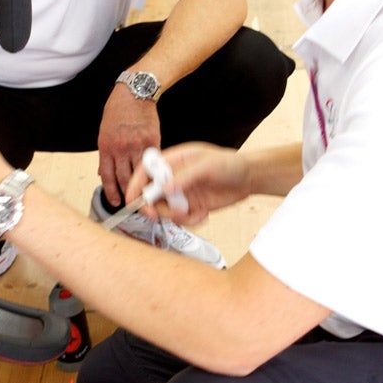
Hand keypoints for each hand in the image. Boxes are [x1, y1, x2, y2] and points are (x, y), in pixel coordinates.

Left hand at [97, 87, 160, 204]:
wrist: (135, 94)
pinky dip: (153, 171)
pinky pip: (153, 161)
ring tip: (144, 193)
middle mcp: (121, 148)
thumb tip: (104, 174)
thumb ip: (106, 155)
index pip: (108, 177)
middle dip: (128, 194)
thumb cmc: (118, 111)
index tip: (116, 202)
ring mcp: (137, 144)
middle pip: (125, 179)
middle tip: (132, 202)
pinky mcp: (153, 140)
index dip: (112, 193)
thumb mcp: (104, 133)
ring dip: (142, 186)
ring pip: (141, 173)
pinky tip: (154, 177)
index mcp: (106, 147)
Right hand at [126, 142, 248, 225]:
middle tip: (156, 215)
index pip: (146, 171)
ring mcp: (181, 193)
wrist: (249, 178)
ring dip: (174, 216)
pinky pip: (180, 219)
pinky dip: (189, 221)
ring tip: (191, 213)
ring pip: (164, 210)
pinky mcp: (190, 207)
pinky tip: (203, 215)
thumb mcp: (208, 166)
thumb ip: (186, 176)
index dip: (135, 185)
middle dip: (151, 207)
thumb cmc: (231, 164)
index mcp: (173, 160)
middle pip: (149, 194)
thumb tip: (165, 188)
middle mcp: (173, 177)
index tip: (133, 200)